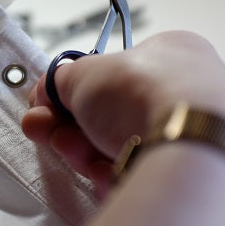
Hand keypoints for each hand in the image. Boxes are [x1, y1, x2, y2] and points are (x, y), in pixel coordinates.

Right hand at [22, 31, 224, 195]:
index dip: (70, 88)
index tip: (43, 101)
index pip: (110, 71)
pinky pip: (131, 171)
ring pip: (113, 143)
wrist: (183, 143)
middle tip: (41, 127)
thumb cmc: (144, 91)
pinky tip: (98, 170)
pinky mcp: (176, 170)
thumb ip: (60, 79)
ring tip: (68, 147)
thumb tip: (48, 90)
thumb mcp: (83, 72)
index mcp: (170, 54)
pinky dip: (107, 172)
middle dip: (66, 124)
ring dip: (80, 148)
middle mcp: (180, 92)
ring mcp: (181, 133)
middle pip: (105, 112)